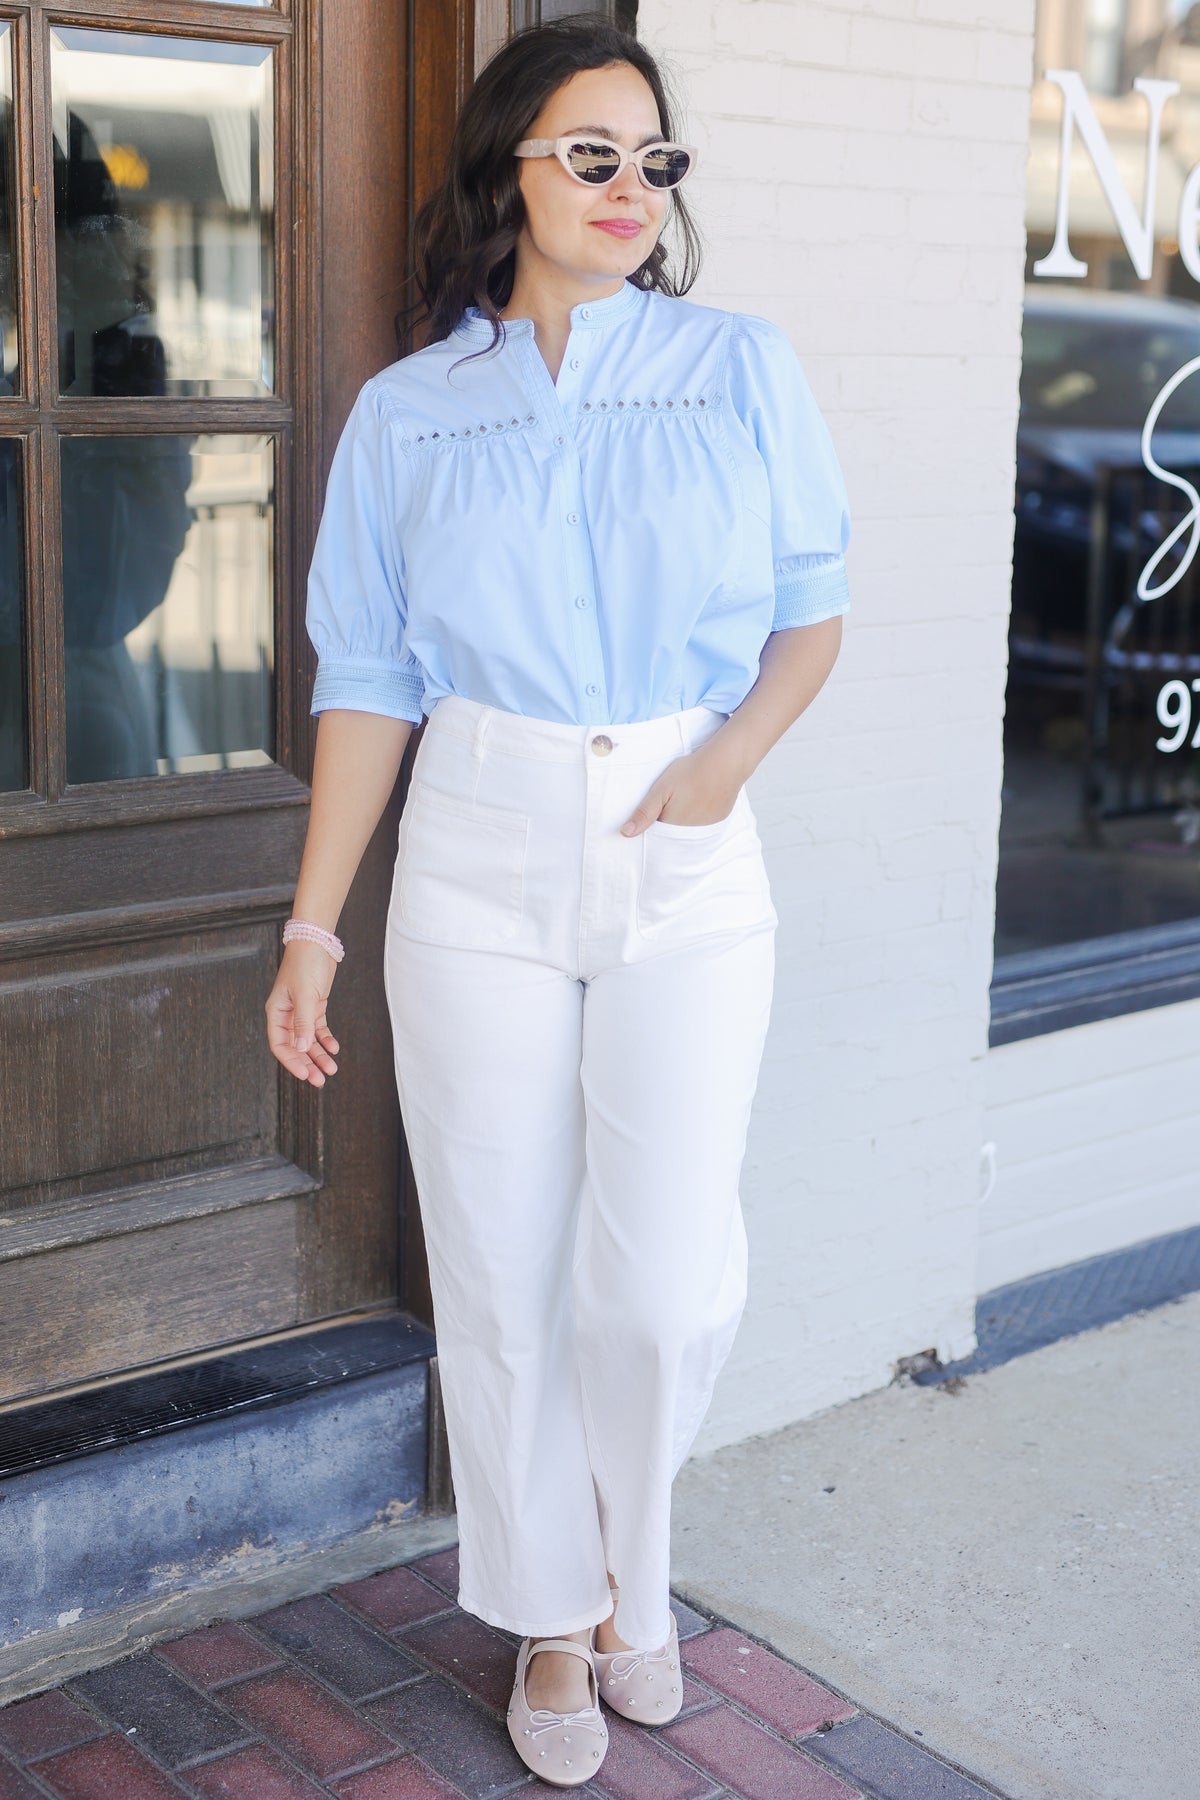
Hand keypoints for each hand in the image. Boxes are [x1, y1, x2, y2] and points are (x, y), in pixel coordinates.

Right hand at [265, 940, 340, 1085]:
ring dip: (318, 1055)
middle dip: (307, 1064)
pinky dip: (326, 1040)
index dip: (291, 1062)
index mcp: (276, 1012)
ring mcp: (300, 1011)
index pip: (280, 1044)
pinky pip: (318, 1029)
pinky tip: (334, 1049)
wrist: (316, 942)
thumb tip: (301, 1048)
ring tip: (331, 1069)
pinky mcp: (314, 1006)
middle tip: (319, 1080)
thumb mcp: (305, 995)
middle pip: (295, 1046)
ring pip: (308, 1040)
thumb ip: (303, 1022)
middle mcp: (286, 1014)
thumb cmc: (305, 964)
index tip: (304, 1075)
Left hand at [619, 742, 744, 837]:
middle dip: (667, 823)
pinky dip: (698, 816)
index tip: (653, 811)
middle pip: (672, 834)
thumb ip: (644, 813)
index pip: (657, 835)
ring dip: (683, 820)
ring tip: (685, 798)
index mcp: (673, 826)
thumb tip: (626, 833)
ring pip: (687, 830)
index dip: (652, 824)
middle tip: (671, 800)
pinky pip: (703, 825)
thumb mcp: (661, 789)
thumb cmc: (691, 772)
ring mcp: (707, 827)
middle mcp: (690, 832)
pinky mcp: (719, 820)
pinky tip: (698, 800)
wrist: (725, 762)